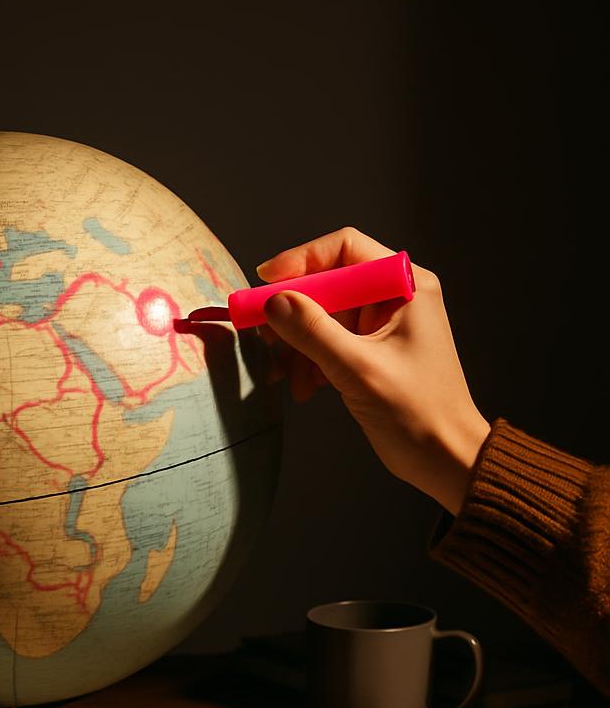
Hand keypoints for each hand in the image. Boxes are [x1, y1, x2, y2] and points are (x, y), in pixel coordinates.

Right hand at [257, 227, 490, 514]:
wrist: (444, 459)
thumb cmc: (417, 412)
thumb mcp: (358, 369)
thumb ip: (313, 332)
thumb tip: (273, 301)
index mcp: (404, 285)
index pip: (344, 248)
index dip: (300, 261)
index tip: (264, 284)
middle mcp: (393, 296)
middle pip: (326, 284)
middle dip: (292, 315)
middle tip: (265, 340)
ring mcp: (380, 324)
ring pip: (320, 317)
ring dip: (297, 346)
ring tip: (287, 378)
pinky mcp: (369, 351)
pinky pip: (326, 342)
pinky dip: (309, 362)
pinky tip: (305, 388)